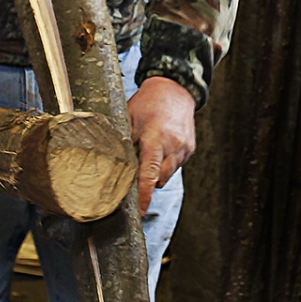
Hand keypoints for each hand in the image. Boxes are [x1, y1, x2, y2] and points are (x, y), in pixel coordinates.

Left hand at [127, 76, 195, 213]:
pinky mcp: (190, 149)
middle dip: (148, 183)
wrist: (175, 89)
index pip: (149, 174)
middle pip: (160, 179)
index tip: (139, 211)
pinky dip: (166, 164)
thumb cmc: (148, 103)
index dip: (143, 195)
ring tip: (149, 154)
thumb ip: (122, 141)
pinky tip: (160, 149)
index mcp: (156, 138)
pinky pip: (176, 166)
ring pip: (168, 174)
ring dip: (157, 173)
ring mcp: (184, 148)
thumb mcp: (128, 117)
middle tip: (135, 174)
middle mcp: (173, 145)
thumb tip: (110, 165)